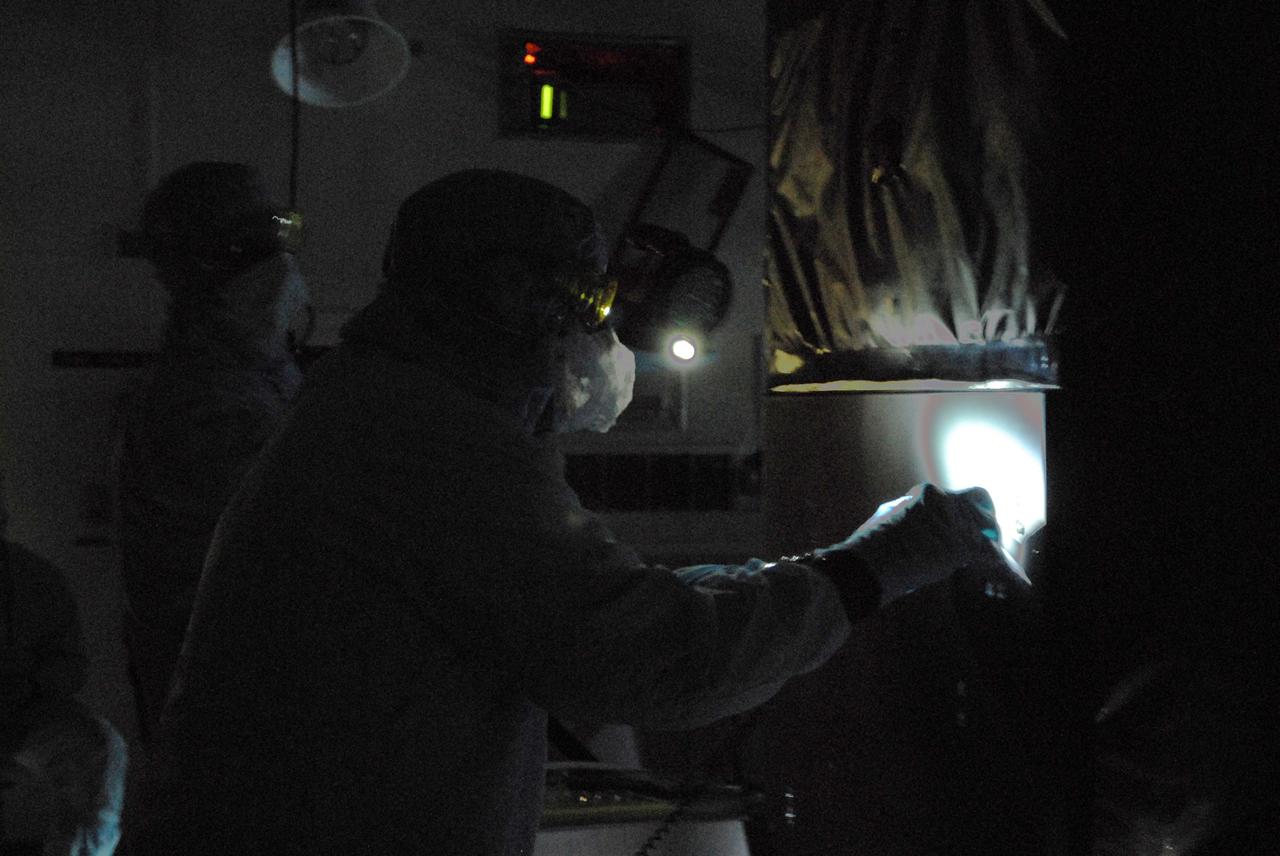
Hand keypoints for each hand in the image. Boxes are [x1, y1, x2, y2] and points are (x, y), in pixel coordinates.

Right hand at [816, 483, 1006, 604]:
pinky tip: (989, 568)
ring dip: (990, 541)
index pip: (959, 496)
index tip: (965, 524)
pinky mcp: (961, 546)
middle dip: (985, 520)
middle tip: (984, 537)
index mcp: (926, 494)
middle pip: (981, 503)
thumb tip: (915, 518)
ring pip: (990, 527)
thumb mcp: (889, 517)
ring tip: (986, 556)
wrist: (869, 564)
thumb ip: (909, 513)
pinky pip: (989, 553)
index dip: (967, 511)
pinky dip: (991, 561)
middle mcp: (945, 501)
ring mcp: (954, 523)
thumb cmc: (873, 544)